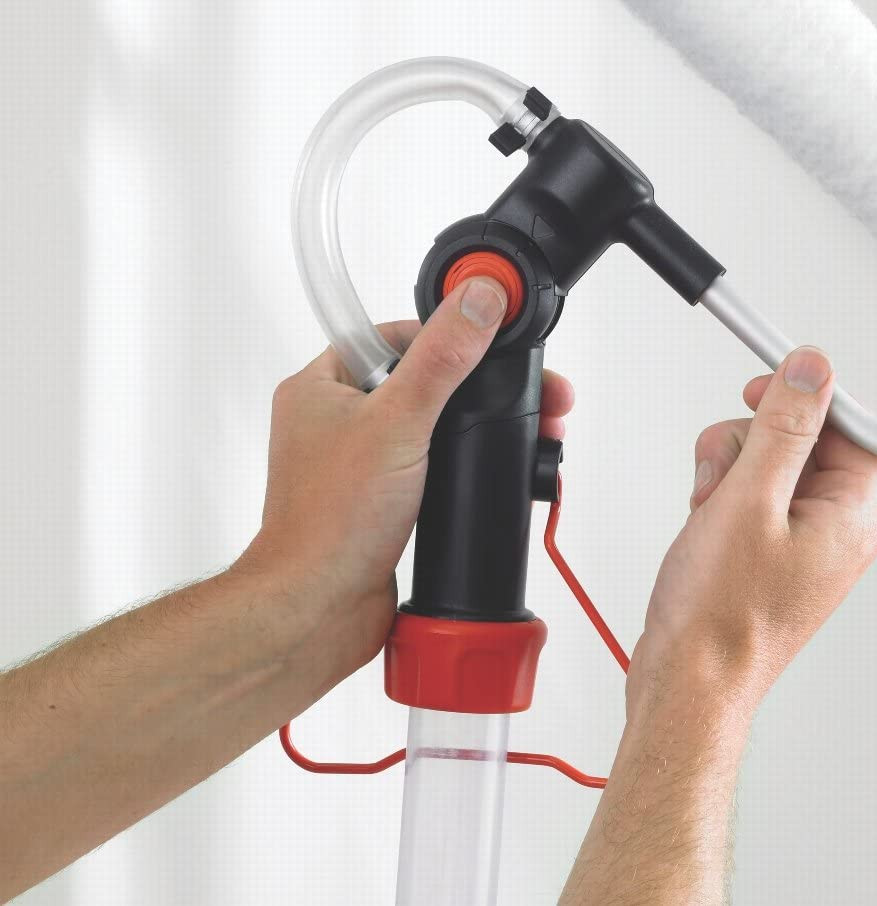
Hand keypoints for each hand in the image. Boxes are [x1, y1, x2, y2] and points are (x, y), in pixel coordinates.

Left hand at [239, 276, 574, 679]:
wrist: (318, 611)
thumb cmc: (331, 522)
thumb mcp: (399, 422)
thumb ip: (442, 358)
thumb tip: (476, 299)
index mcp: (320, 387)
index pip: (389, 334)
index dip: (441, 334)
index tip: (485, 336)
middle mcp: (334, 422)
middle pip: (418, 380)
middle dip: (474, 387)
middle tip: (523, 392)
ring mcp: (357, 464)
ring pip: (427, 426)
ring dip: (471, 429)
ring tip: (518, 431)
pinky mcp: (380, 502)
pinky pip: (427, 466)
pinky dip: (459, 466)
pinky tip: (488, 471)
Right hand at [627, 345, 876, 718]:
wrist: (687, 679)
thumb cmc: (722, 616)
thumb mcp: (750, 500)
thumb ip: (785, 427)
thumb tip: (813, 370)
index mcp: (852, 516)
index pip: (849, 424)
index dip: (804, 400)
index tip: (762, 396)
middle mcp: (836, 527)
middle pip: (801, 436)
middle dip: (750, 441)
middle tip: (728, 473)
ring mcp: (801, 539)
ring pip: (767, 458)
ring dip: (727, 468)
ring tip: (711, 507)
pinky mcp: (770, 547)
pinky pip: (751, 491)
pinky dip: (721, 493)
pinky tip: (706, 519)